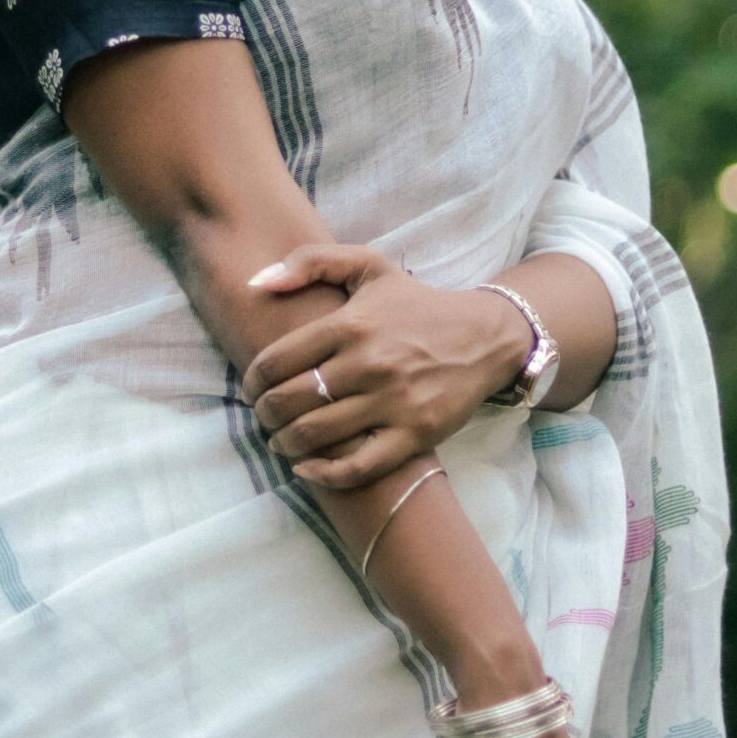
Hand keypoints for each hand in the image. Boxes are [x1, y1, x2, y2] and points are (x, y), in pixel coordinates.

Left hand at [240, 242, 530, 491]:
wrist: (484, 336)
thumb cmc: (417, 303)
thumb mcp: (368, 266)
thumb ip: (310, 262)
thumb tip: (256, 282)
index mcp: (349, 324)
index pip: (275, 361)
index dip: (252, 382)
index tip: (253, 389)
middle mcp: (367, 363)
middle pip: (288, 402)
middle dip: (264, 416)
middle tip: (264, 418)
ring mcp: (392, 401)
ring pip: (315, 434)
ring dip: (284, 443)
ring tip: (280, 441)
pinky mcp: (414, 433)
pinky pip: (358, 466)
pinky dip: (323, 474)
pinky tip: (307, 469)